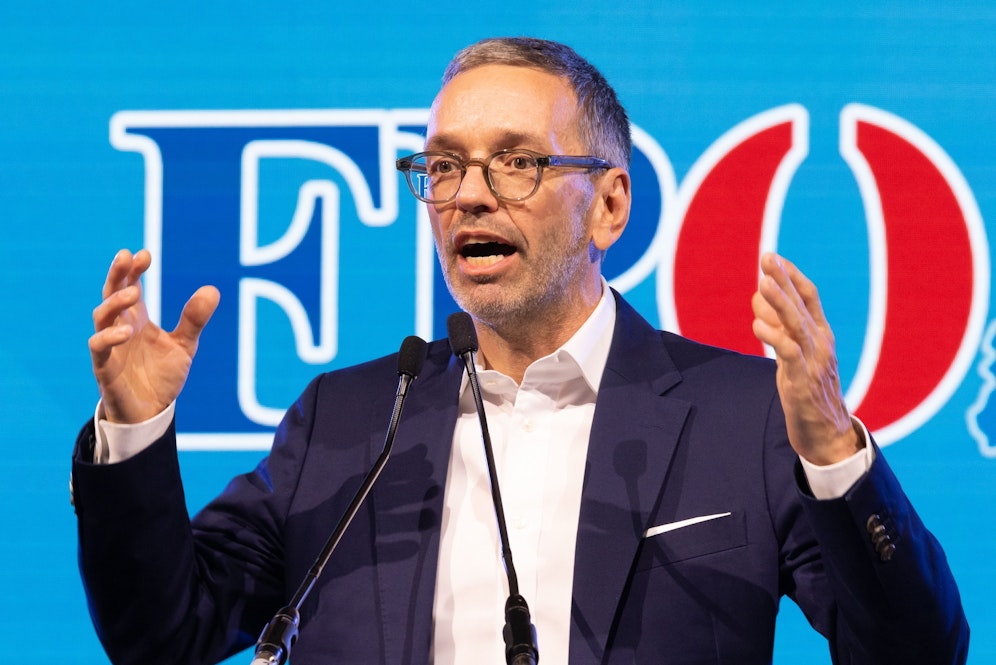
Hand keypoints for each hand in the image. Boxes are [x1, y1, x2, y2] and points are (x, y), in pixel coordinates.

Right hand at [89, 249, 219, 423]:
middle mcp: (120, 328)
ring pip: (101, 317)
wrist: (152, 413)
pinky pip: (98, 348)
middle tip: (126, 257)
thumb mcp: (184, 345)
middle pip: (111, 294)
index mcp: (137, 319)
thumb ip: (194, 319)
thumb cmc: (162, 376)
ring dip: (115, 302)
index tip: (144, 254)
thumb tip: (213, 290)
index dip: (133, 270)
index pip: (130, 286)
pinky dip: (109, 337)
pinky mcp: (105, 368)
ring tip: (135, 292)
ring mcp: (111, 347)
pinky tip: (126, 331)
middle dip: (117, 275)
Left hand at [751, 252, 860, 464]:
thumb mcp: (795, 355)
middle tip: (767, 256)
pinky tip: (757, 324)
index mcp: (821, 334)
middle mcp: (820, 343)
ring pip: (796, 325)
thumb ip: (780, 328)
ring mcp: (814, 361)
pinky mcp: (803, 381)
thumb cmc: (809, 390)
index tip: (775, 257)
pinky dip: (774, 337)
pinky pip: (789, 354)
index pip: (810, 297)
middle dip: (783, 280)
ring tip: (763, 283)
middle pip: (801, 305)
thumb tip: (760, 300)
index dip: (792, 276)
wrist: (827, 433)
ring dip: (779, 302)